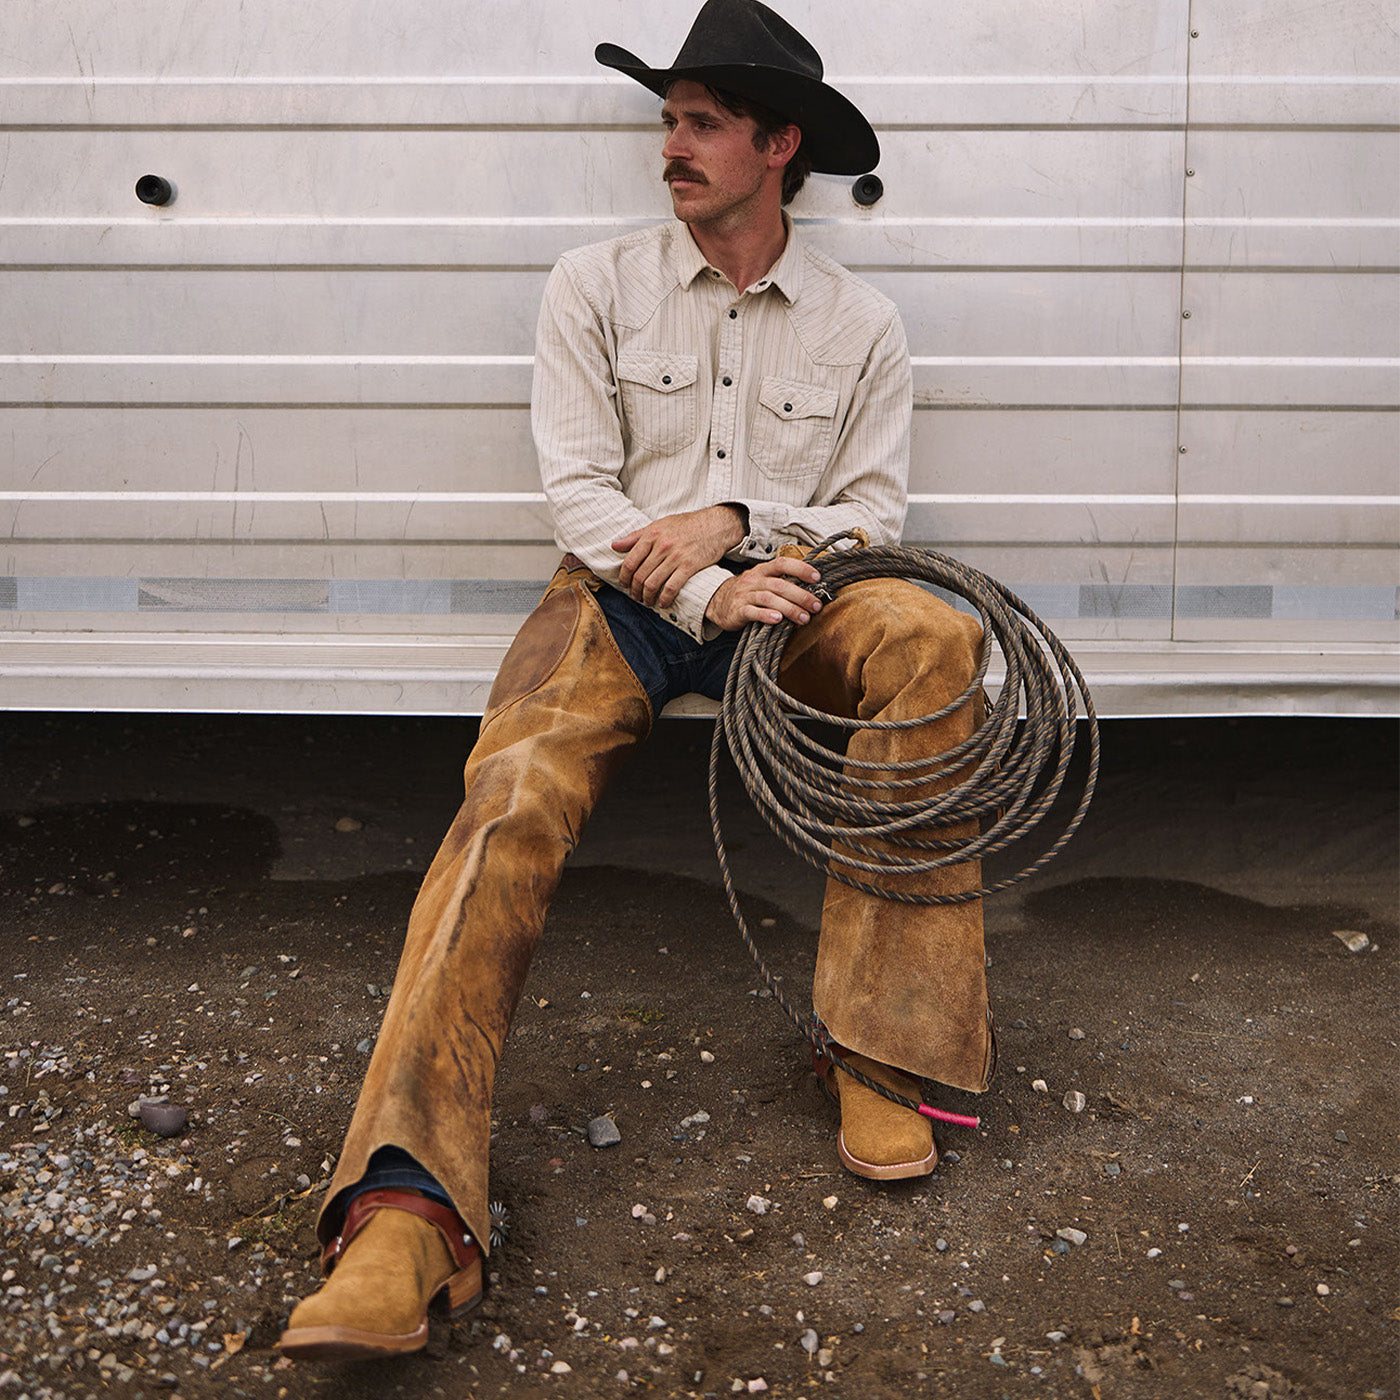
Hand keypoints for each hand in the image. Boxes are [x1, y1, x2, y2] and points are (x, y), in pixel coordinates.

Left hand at [611, 504, 746, 607]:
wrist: (714, 525)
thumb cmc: (686, 525)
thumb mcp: (659, 524)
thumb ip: (636, 536)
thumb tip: (614, 545)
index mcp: (652, 535)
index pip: (630, 561)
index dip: (624, 577)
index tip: (624, 584)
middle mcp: (662, 546)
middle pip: (640, 576)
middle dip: (635, 591)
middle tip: (636, 596)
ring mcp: (676, 556)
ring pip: (653, 584)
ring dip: (647, 597)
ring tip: (647, 601)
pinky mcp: (689, 566)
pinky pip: (672, 588)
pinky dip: (664, 599)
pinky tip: (663, 603)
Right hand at [704, 558, 823, 631]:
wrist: (717, 602)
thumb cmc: (747, 592)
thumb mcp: (762, 581)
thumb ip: (782, 582)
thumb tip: (812, 589)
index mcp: (762, 570)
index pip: (783, 563)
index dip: (801, 569)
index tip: (817, 578)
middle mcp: (754, 580)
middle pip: (780, 585)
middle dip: (801, 596)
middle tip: (816, 606)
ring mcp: (745, 595)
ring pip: (769, 599)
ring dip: (789, 608)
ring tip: (804, 618)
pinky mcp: (738, 611)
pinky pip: (752, 612)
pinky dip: (766, 615)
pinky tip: (778, 620)